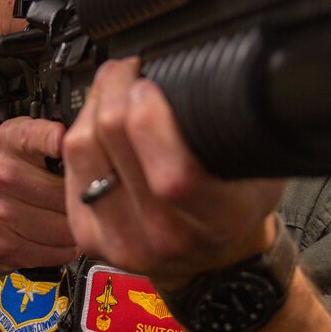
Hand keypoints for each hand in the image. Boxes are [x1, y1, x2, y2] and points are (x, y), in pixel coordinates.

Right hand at [0, 115, 75, 273]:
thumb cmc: (0, 177)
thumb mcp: (20, 142)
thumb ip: (53, 136)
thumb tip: (94, 141)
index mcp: (7, 143)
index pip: (37, 136)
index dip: (59, 142)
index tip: (69, 146)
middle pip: (64, 194)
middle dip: (82, 200)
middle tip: (85, 200)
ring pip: (63, 228)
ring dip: (76, 228)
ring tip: (70, 220)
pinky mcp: (2, 248)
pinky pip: (55, 252)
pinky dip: (65, 249)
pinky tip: (57, 238)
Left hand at [62, 58, 284, 288]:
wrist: (213, 260)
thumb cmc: (236, 205)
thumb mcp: (260, 166)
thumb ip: (235, 129)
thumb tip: (205, 73)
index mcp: (218, 218)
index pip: (173, 175)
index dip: (152, 117)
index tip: (151, 82)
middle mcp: (168, 236)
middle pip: (115, 142)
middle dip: (118, 88)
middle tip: (130, 71)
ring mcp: (124, 240)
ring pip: (82, 149)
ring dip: (95, 105)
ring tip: (115, 90)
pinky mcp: (90, 237)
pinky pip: (70, 165)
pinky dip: (81, 132)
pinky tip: (100, 122)